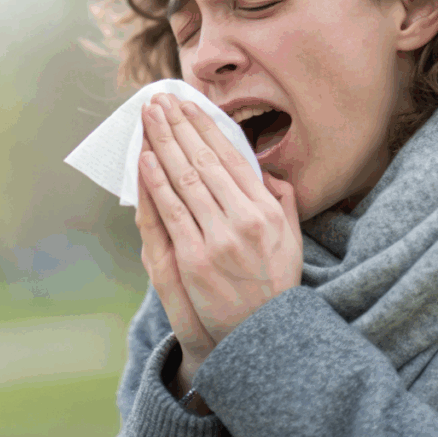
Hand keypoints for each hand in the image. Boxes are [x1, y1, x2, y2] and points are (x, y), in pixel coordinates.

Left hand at [138, 93, 302, 346]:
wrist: (261, 336)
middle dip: (178, 126)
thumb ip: (283, 200)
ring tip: (148, 118)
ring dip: (163, 144)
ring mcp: (219, 239)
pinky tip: (145, 159)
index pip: (230, 157)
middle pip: (203, 162)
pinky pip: (172, 212)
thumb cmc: (273, 284)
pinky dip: (156, 183)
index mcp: (267, 209)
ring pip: (185, 180)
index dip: (205, 128)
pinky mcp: (195, 259)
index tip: (187, 105)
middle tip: (158, 100)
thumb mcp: (291, 238)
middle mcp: (245, 219)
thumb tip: (263, 170)